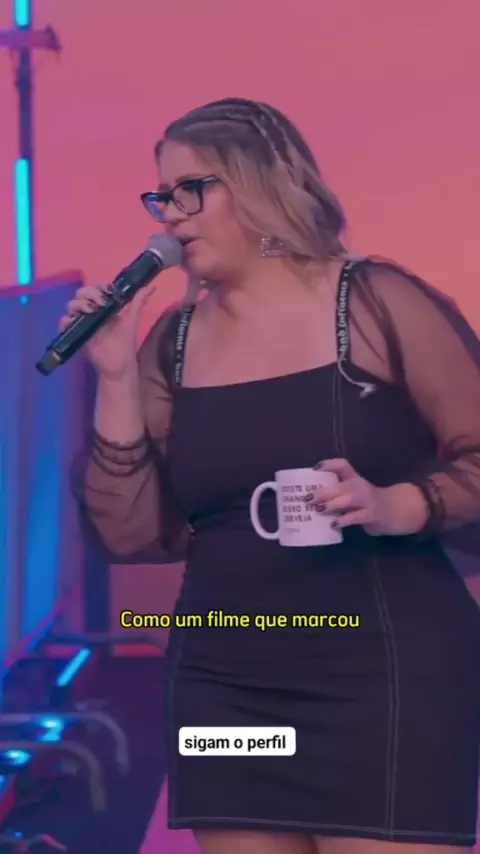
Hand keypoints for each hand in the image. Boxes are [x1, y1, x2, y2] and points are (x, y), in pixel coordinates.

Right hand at [59, 282, 155, 379]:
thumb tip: (152, 287)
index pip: (96, 288)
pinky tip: (75, 321)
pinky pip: (64, 322)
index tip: (109, 291)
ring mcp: (82, 321)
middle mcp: (92, 311)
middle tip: (101, 302)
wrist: (119, 364)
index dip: (100, 286)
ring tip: (91, 310)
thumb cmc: (125, 342)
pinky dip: (66, 320)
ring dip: (79, 304)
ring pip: (72, 305)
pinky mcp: (76, 333)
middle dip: (89, 293)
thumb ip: (138, 302)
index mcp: (104, 306)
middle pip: (82, 293)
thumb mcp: (132, 319)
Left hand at [305, 458, 428, 535]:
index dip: (329, 464)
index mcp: (354, 478)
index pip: (343, 465)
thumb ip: (337, 495)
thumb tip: (312, 501)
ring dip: (332, 503)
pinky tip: (333, 524)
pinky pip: (356, 516)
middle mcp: (360, 486)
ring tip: (317, 509)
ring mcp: (367, 500)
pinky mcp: (371, 515)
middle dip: (323, 491)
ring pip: (348, 499)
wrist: (395, 511)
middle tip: (307, 497)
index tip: (314, 468)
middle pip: (341, 485)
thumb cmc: (367, 502)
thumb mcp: (354, 493)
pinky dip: (344, 520)